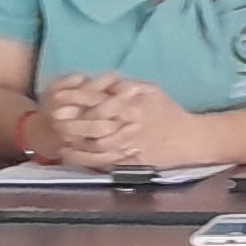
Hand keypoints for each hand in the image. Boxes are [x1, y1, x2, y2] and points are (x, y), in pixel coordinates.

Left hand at [39, 72, 201, 168]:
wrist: (190, 139)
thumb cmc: (170, 113)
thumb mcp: (151, 90)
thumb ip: (127, 87)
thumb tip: (107, 84)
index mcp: (134, 106)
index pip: (101, 102)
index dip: (80, 102)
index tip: (61, 100)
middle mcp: (130, 126)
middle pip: (95, 125)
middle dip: (73, 124)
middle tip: (54, 121)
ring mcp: (130, 145)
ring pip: (96, 145)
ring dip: (76, 143)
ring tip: (58, 139)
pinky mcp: (131, 161)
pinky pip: (104, 161)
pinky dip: (85, 158)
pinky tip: (72, 155)